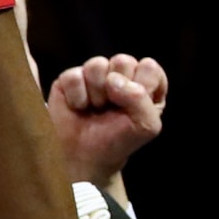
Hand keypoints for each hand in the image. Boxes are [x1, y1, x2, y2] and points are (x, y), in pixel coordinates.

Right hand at [48, 53, 167, 186]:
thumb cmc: (117, 141)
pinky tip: (78, 108)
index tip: (133, 109)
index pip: (149, 67)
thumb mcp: (146, 126)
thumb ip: (141, 99)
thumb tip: (112, 79)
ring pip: (97, 65)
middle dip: (117, 90)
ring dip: (96, 94)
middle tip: (112, 109)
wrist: (84, 157)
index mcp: (145, 83)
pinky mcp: (69, 79)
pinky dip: (77, 97)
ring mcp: (94, 74)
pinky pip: (74, 76)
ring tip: (95, 109)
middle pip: (123, 61)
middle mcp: (120, 75)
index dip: (141, 88)